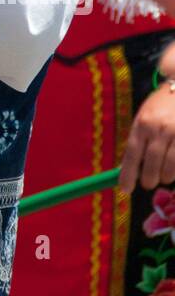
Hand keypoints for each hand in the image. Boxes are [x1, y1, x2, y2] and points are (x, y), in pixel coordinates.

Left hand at [118, 78, 174, 192]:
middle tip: (147, 183)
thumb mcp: (144, 117)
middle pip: (151, 166)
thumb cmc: (161, 106)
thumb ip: (137, 140)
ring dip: (165, 177)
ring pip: (169, 170)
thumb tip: (127, 169)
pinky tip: (173, 167)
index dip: (127, 174)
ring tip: (163, 175)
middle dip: (148, 180)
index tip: (125, 189)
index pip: (132, 154)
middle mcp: (159, 129)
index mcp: (143, 123)